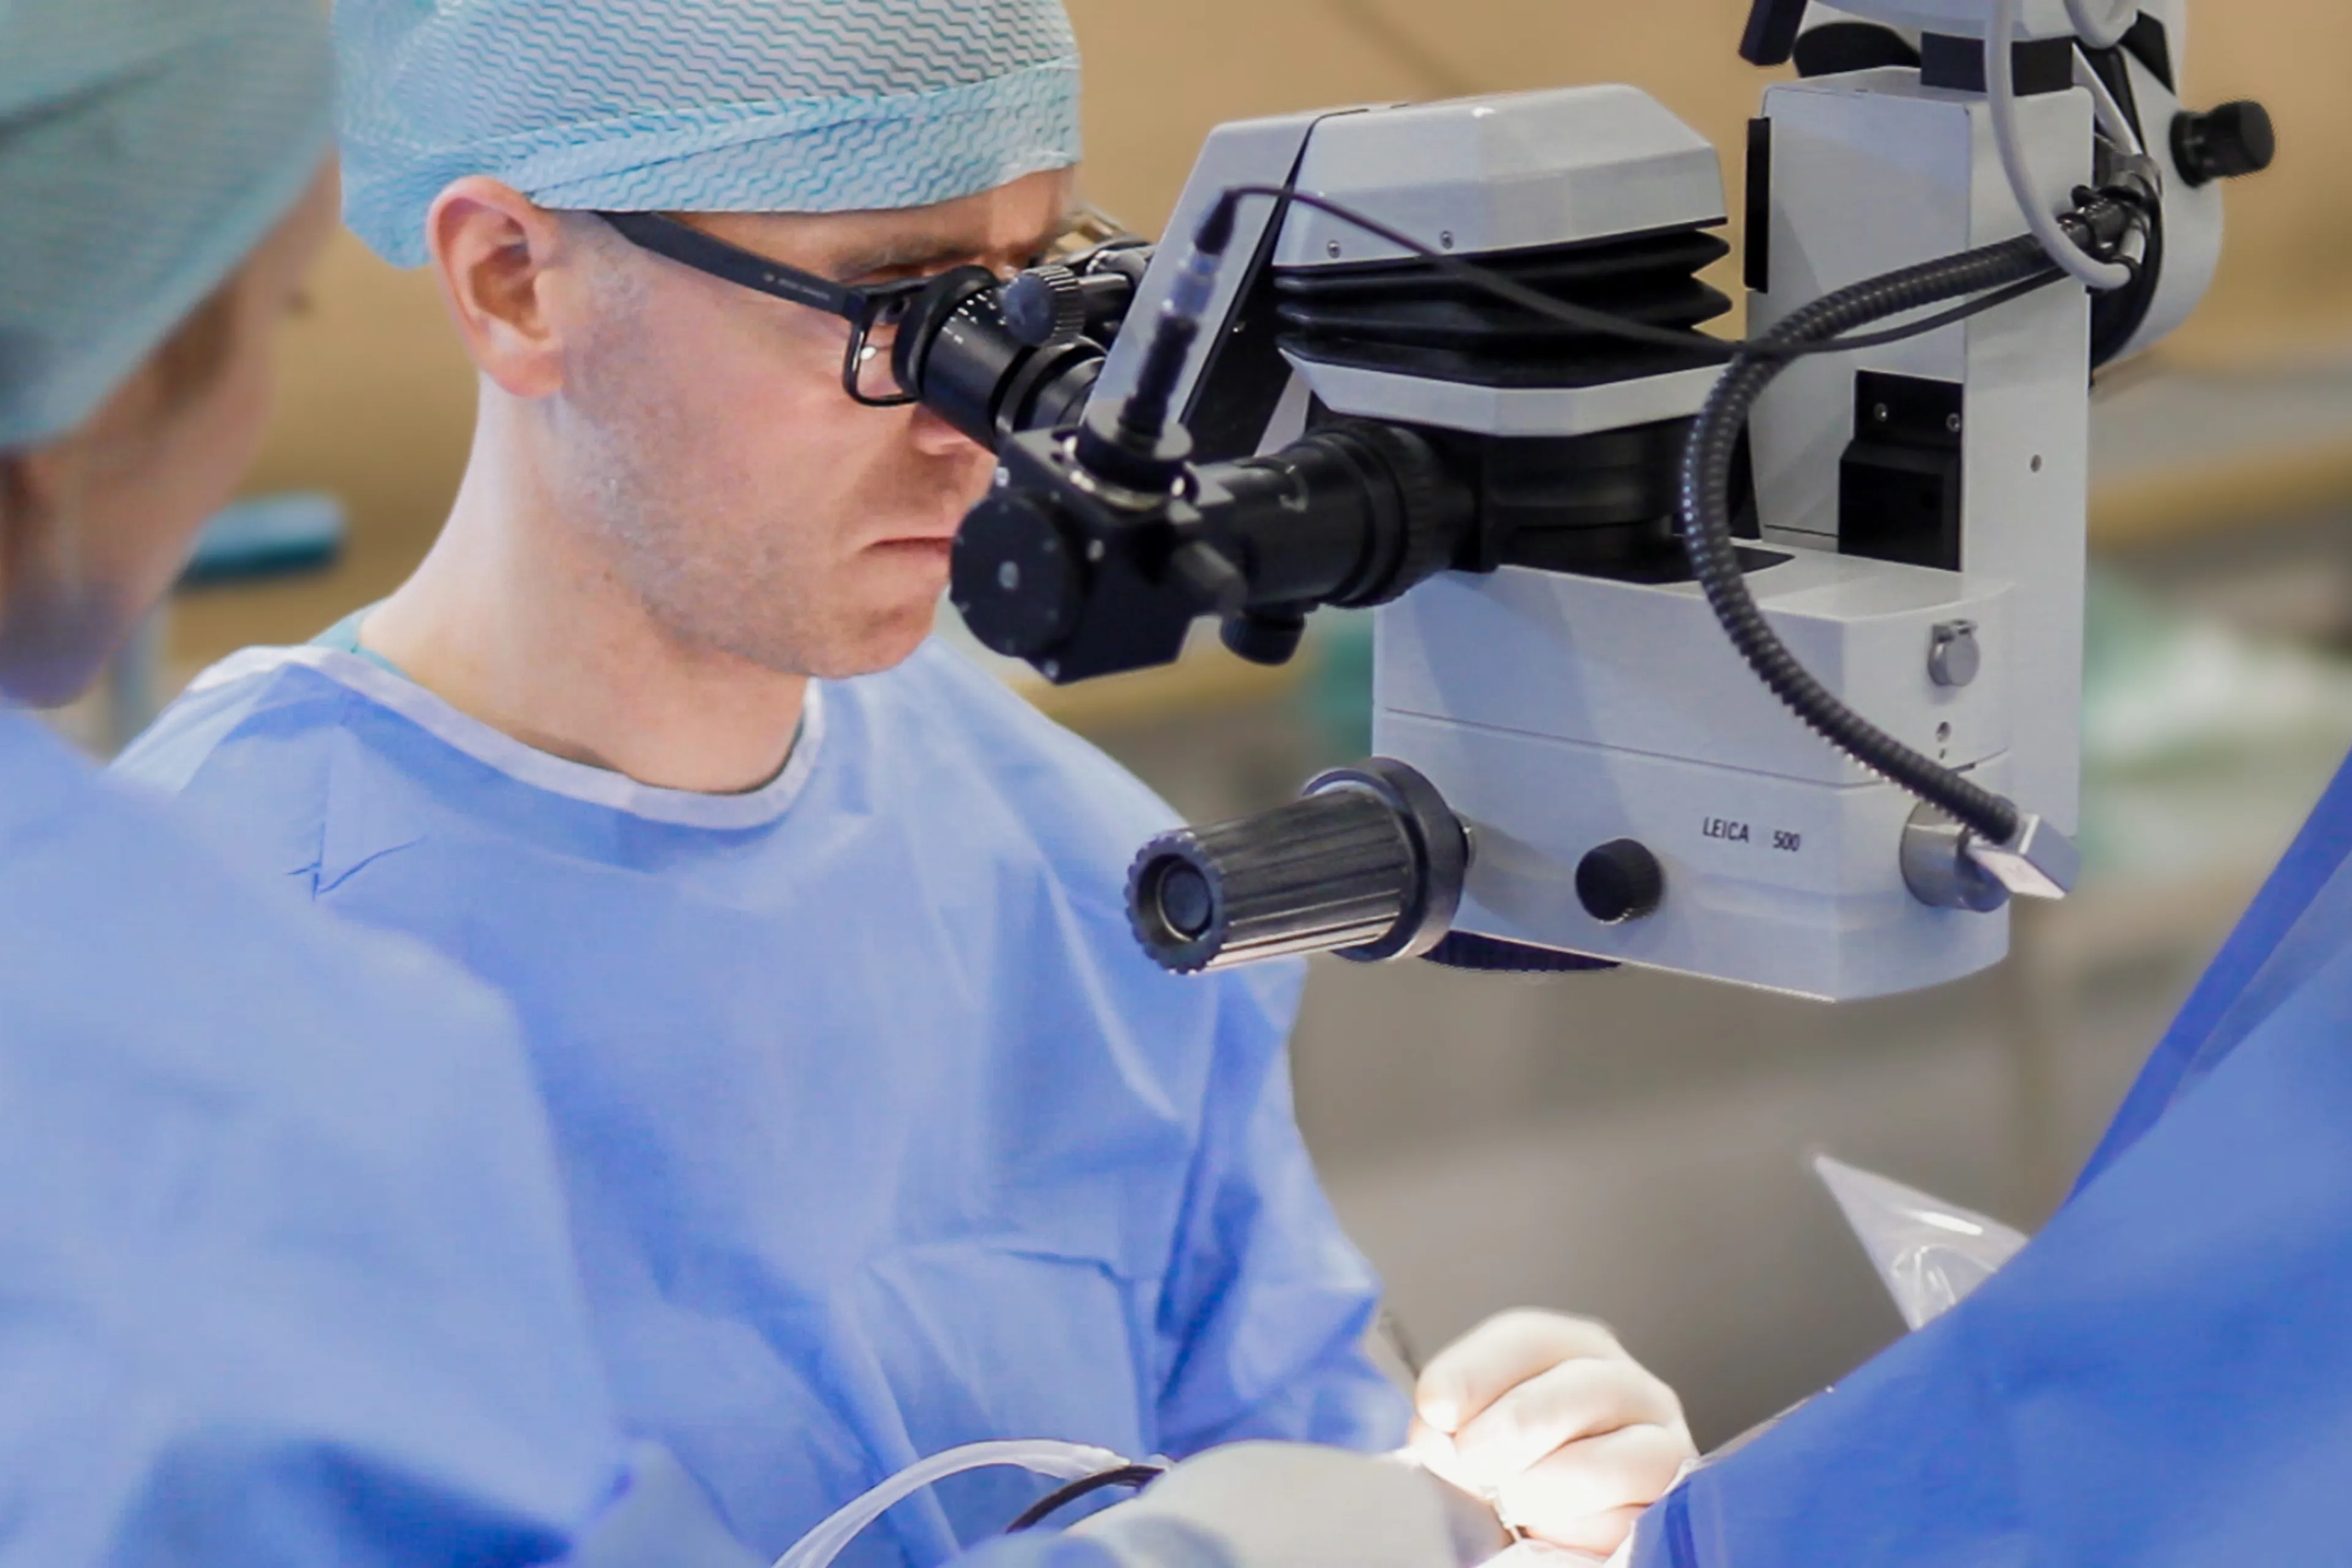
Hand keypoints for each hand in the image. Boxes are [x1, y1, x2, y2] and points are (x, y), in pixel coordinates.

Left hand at [1408, 1310, 1694, 1558]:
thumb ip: (1452, 1428)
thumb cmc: (1513, 1476)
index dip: (1475, 1371)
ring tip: (1510, 1503)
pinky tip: (1550, 1530)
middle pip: (1575, 1388)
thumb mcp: (1474, 1441)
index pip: (1528, 1339)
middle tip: (1471, 1461)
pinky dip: (1577, 1530)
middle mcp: (1626, 1387)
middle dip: (1512, 1427)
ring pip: (1608, 1460)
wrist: (1552, 1532)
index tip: (1433, 1407)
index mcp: (1570, 1350)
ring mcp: (1661, 1445)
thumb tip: (1436, 1429)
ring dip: (1543, 1486)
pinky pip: (1628, 1522)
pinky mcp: (1671, 1506)